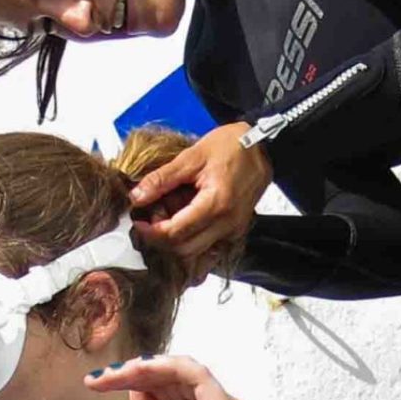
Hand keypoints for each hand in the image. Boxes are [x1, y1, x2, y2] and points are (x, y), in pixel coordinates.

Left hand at [87, 354, 247, 399]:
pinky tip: (139, 371)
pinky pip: (195, 375)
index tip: (101, 381)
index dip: (135, 378)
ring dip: (145, 367)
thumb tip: (133, 384)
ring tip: (116, 373)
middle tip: (103, 375)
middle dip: (134, 371)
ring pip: (181, 369)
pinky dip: (166, 367)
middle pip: (171, 374)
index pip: (166, 385)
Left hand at [128, 121, 271, 272]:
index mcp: (217, 205)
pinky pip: (209, 248)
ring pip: (196, 253)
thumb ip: (162, 179)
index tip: (138, 222)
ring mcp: (234, 231)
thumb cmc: (232, 146)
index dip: (151, 232)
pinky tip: (184, 222)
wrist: (263, 146)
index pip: (175, 234)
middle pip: (184, 251)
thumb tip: (137, 196)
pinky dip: (191, 241)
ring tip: (168, 216)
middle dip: (162, 239)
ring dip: (176, 241)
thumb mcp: (193, 156)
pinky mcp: (235, 232)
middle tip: (151, 218)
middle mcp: (228, 224)